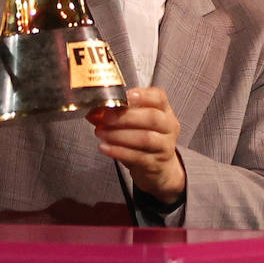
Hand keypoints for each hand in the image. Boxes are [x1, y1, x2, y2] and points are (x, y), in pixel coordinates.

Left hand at [87, 87, 185, 203]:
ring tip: (100, 132)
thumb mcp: (135, 123)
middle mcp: (169, 126)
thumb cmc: (144, 139)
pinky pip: (137, 156)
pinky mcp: (156, 163)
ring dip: (119, 135)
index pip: (159, 97)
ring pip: (145, 138)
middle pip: (152, 118)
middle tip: (105, 117)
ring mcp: (165, 146)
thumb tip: (94, 112)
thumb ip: (118, 115)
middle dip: (126, 117)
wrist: (158, 167)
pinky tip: (104, 147)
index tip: (125, 95)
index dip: (143, 95)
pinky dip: (118, 151)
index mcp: (164, 111)